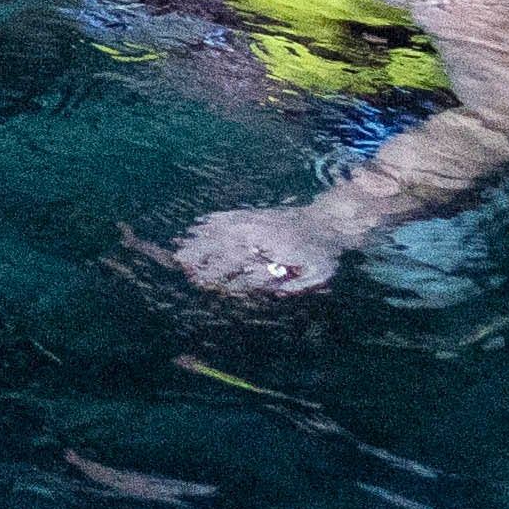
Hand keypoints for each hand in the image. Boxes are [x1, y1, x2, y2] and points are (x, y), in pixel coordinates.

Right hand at [162, 203, 348, 301]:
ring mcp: (255, 221)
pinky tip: (198, 226)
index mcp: (273, 247)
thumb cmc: (323, 254)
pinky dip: (212, 222)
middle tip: (183, 269)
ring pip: (222, 230)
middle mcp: (260, 232)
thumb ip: (298, 285)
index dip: (220, 276)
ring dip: (200, 241)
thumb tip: (276, 293)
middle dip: (201, 259)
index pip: (240, 264)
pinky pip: (229, 216)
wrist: (327, 220)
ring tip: (180, 251)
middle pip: (224, 246)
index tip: (201, 282)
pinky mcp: (255, 214)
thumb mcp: (319, 273)